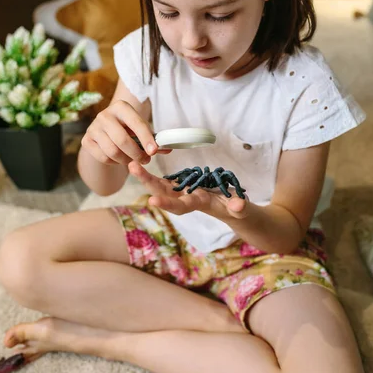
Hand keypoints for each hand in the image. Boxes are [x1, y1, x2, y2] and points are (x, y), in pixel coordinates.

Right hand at [81, 100, 170, 165]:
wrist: (105, 132)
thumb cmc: (128, 129)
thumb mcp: (140, 130)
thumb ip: (153, 138)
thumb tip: (169, 148)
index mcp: (121, 107)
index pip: (136, 123)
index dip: (146, 138)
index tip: (154, 151)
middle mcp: (105, 114)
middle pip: (122, 140)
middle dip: (137, 154)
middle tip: (146, 160)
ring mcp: (93, 127)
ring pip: (113, 151)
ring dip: (127, 160)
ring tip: (134, 160)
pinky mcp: (86, 140)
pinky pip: (103, 157)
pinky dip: (114, 162)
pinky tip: (119, 159)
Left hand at [129, 161, 248, 220]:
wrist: (232, 210)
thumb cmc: (237, 210)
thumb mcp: (240, 210)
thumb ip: (239, 208)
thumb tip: (239, 205)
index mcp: (199, 205)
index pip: (181, 206)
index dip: (167, 204)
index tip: (152, 201)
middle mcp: (186, 199)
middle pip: (163, 193)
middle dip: (148, 182)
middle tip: (133, 168)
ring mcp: (183, 192)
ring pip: (160, 186)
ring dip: (146, 177)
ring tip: (131, 164)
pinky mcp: (183, 185)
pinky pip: (165, 181)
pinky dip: (153, 174)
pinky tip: (142, 162)